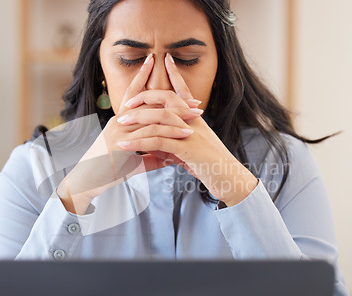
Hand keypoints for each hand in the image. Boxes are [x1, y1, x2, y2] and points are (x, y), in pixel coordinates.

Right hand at [56, 53, 204, 213]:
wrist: (85, 182)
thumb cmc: (105, 172)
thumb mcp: (132, 162)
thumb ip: (151, 157)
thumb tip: (169, 158)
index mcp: (120, 122)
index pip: (135, 96)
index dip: (149, 83)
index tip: (171, 80)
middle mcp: (119, 122)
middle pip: (150, 103)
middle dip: (174, 101)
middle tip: (196, 103)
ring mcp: (119, 131)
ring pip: (153, 117)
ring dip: (177, 116)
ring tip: (196, 116)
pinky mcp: (121, 143)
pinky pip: (150, 134)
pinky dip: (169, 133)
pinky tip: (184, 134)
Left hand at [116, 53, 257, 205]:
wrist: (231, 179)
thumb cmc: (211, 167)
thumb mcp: (190, 153)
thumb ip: (171, 146)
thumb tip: (152, 146)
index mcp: (196, 120)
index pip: (184, 92)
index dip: (176, 75)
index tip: (167, 59)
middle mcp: (195, 122)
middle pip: (168, 99)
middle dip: (146, 97)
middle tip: (127, 103)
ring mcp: (192, 133)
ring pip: (161, 118)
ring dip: (138, 118)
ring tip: (121, 123)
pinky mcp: (187, 149)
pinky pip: (159, 141)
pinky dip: (139, 142)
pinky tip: (125, 146)